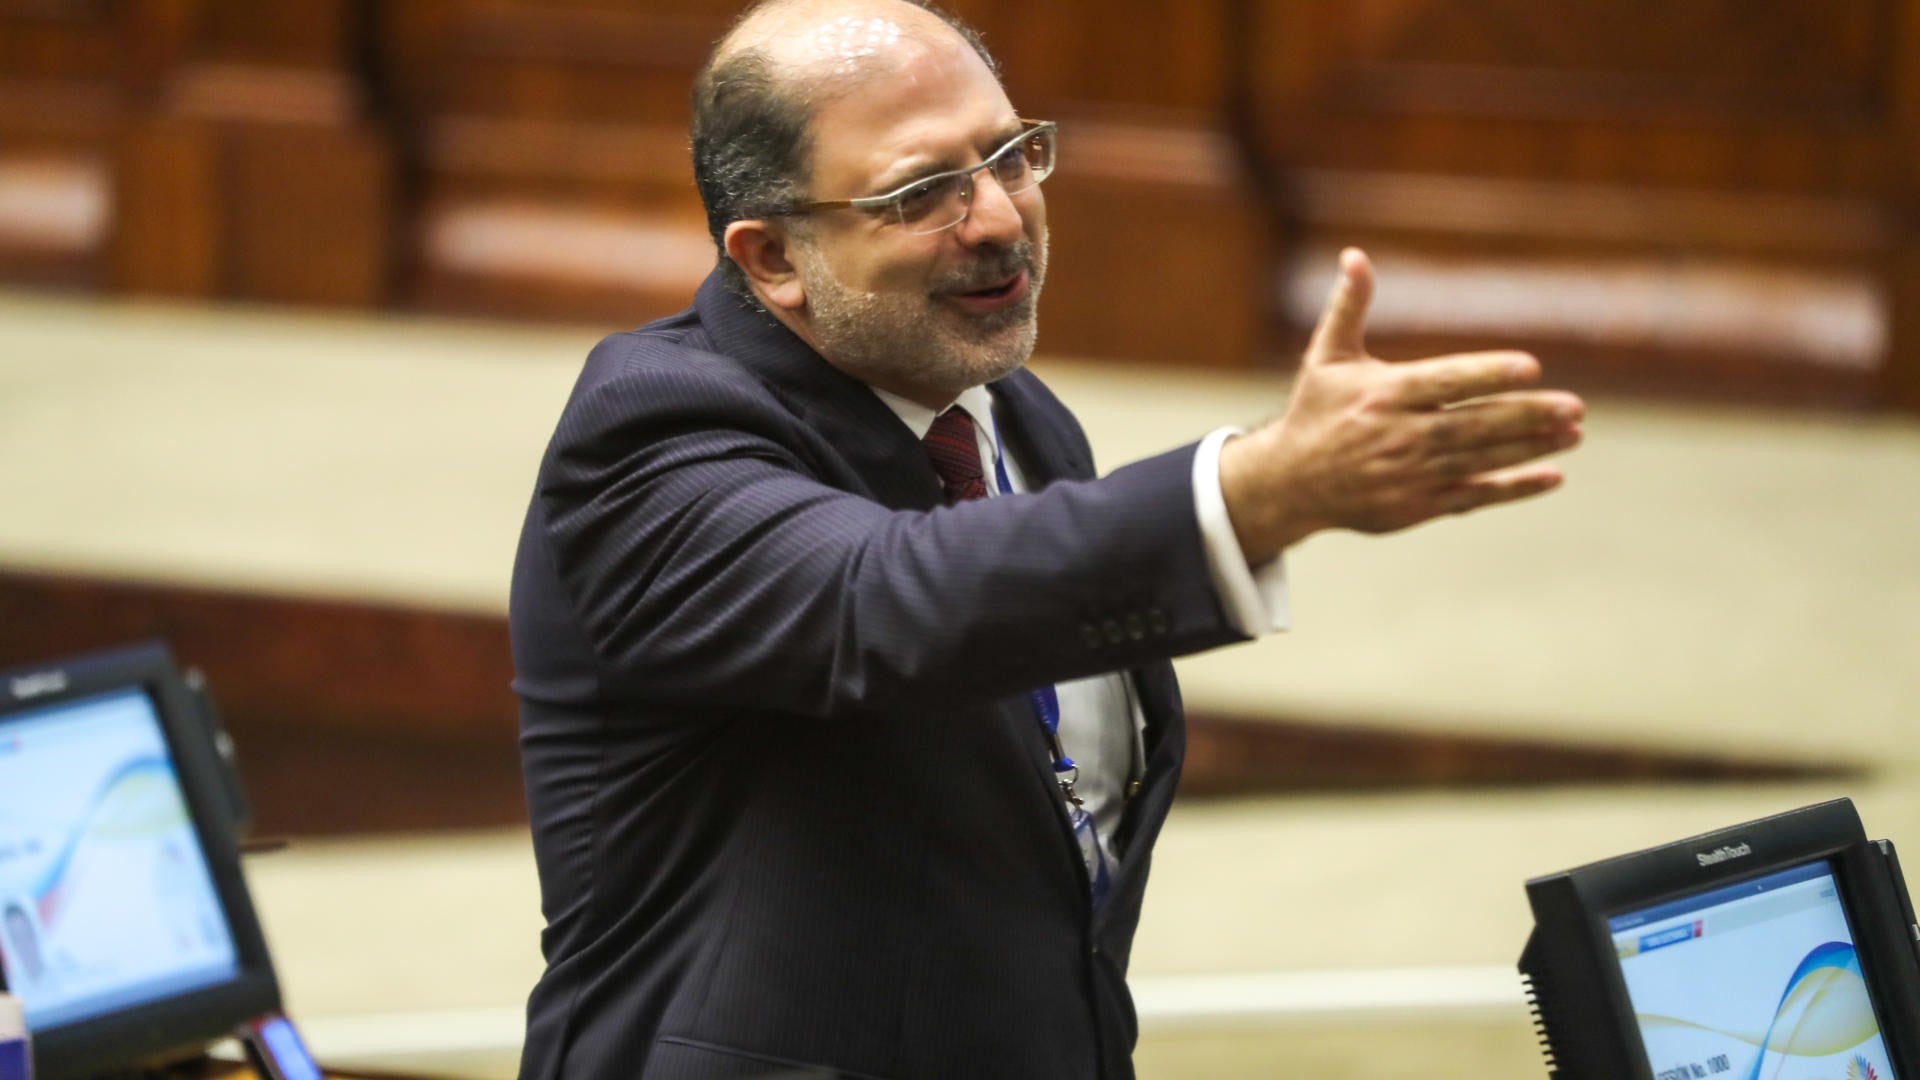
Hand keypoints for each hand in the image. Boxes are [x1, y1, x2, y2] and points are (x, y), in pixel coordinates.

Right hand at [1219, 248, 1583, 562]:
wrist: (1289, 483)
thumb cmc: (1315, 411)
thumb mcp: (1326, 357)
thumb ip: (1348, 307)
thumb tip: (1355, 255)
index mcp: (1383, 395)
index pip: (1445, 382)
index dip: (1488, 374)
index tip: (1531, 367)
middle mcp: (1399, 436)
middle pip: (1473, 425)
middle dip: (1526, 416)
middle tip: (1574, 407)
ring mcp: (1409, 475)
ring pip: (1479, 460)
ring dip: (1530, 448)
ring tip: (1573, 432)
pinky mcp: (1415, 507)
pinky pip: (1473, 497)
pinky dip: (1513, 489)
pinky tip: (1551, 476)